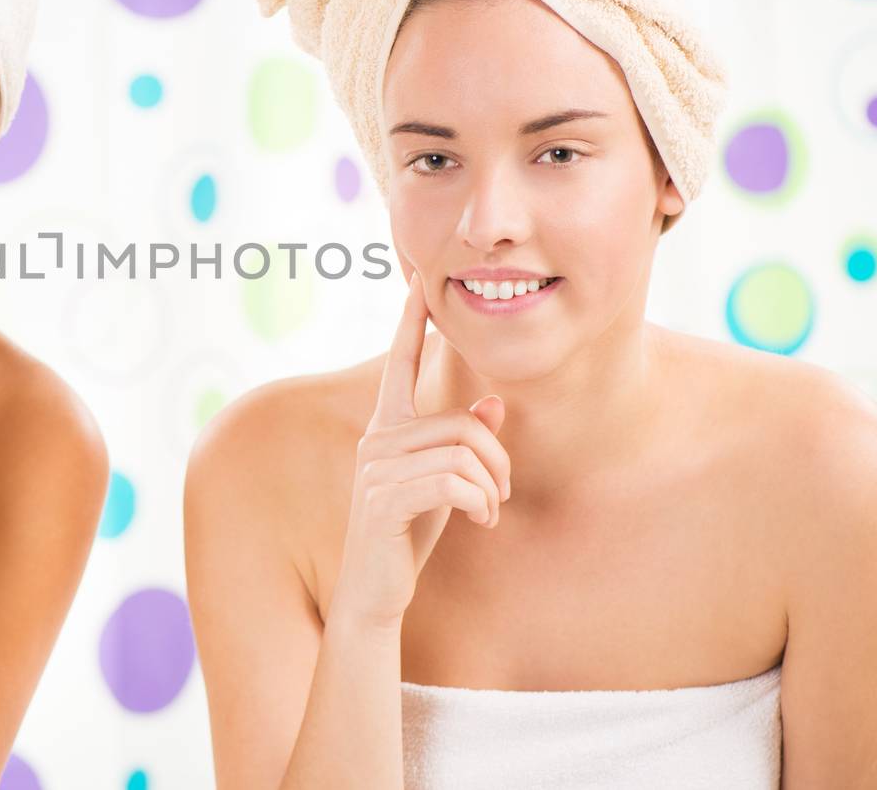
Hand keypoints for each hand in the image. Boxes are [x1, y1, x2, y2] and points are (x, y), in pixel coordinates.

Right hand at [330, 270, 510, 631]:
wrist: (375, 592)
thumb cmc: (407, 536)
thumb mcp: (443, 485)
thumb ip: (461, 444)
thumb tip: (493, 406)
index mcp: (387, 429)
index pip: (399, 364)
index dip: (408, 324)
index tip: (417, 284)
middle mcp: (377, 440)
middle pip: (461, 423)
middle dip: (497, 460)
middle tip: (501, 494)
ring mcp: (377, 469)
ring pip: (463, 453)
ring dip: (491, 487)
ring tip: (489, 510)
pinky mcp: (384, 499)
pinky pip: (454, 482)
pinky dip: (481, 502)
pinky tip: (480, 520)